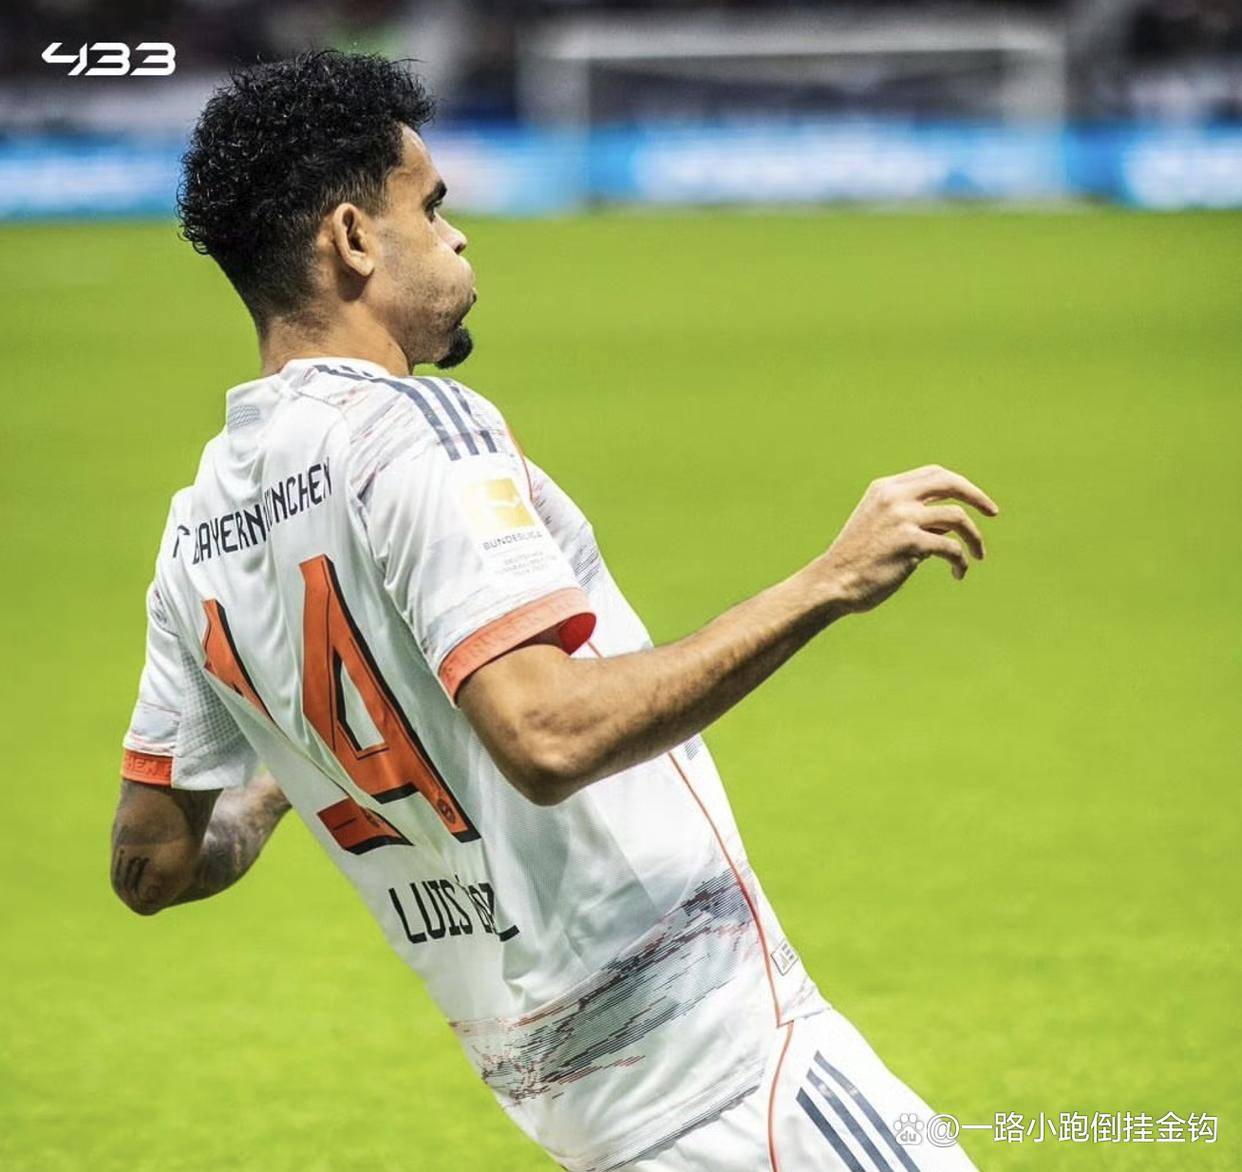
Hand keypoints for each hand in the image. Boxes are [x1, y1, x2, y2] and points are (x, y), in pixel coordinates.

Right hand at [816, 465, 998, 613]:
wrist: (833, 582)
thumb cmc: (857, 560)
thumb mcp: (879, 526)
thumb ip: (909, 517)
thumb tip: (950, 525)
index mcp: (885, 488)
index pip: (933, 474)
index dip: (959, 484)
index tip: (976, 500)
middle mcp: (894, 497)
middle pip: (949, 483)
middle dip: (977, 496)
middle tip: (993, 512)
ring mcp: (902, 518)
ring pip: (957, 517)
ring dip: (974, 538)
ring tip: (977, 556)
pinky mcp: (910, 543)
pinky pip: (951, 548)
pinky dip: (960, 561)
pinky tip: (958, 573)